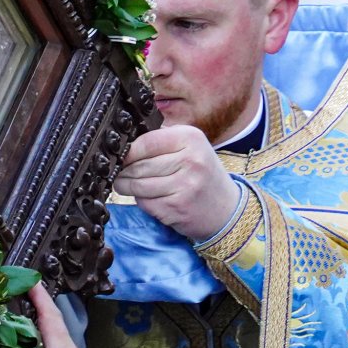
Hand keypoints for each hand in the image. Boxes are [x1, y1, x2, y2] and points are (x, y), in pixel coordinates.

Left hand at [110, 125, 241, 242]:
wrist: (227, 209)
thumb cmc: (203, 174)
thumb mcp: (191, 146)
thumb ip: (164, 140)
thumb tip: (128, 142)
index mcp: (191, 138)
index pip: (147, 142)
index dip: (129, 150)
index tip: (121, 155)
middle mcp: (190, 160)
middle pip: (139, 165)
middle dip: (124, 170)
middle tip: (121, 172)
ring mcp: (184, 186)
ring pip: (138, 185)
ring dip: (126, 186)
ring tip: (125, 184)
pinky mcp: (176, 208)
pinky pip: (144, 202)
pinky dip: (141, 200)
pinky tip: (148, 197)